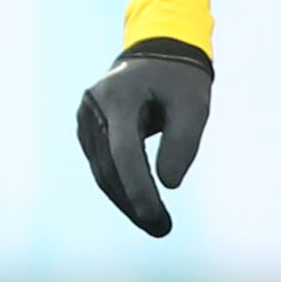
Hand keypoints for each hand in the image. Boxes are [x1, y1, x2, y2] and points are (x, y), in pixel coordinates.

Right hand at [75, 39, 215, 237]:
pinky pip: (101, 164)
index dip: (138, 188)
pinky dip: (119, 186)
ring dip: (125, 199)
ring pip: (101, 170)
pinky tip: (139, 204)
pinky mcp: (88, 128)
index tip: (157, 217)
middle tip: (162, 229)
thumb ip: (183, 142)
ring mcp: (86, 117)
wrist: (158, 52)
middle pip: (109, 166)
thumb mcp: (194, 105)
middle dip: (134, 201)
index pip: (124, 151)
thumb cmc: (180, 80)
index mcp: (118, 95)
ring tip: (155, 223)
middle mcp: (94, 106)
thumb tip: (168, 185)